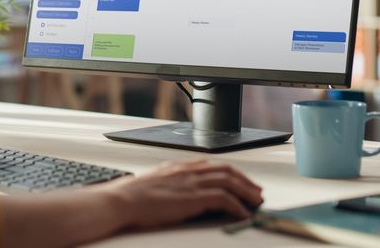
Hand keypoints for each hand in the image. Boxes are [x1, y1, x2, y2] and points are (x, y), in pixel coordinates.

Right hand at [97, 160, 262, 229]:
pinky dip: (237, 206)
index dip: (231, 173)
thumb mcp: (155, 181)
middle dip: (245, 180)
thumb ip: (171, 182)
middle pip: (226, 170)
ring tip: (256, 202)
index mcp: (180, 167)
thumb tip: (179, 191)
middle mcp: (189, 171)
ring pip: (230, 182)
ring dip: (246, 192)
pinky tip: (242, 214)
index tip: (240, 180)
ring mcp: (192, 183)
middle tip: (256, 191)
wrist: (122, 200)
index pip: (213, 165)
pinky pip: (224, 199)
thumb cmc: (133, 196)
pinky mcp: (194, 197)